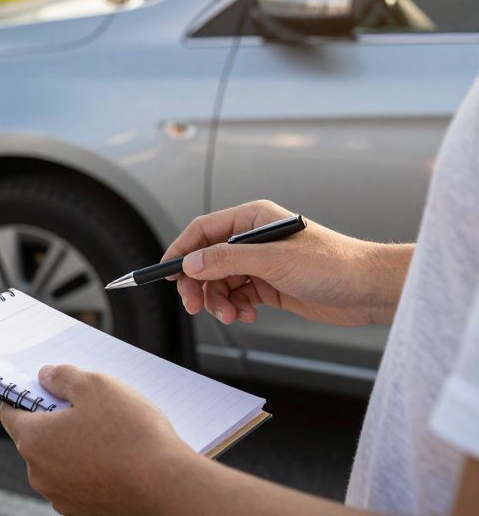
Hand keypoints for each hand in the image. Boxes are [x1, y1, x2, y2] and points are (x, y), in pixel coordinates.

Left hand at [0, 365, 193, 514]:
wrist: (169, 489)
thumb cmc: (131, 435)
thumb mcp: (96, 385)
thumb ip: (63, 376)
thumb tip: (46, 376)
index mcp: (34, 440)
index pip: (9, 413)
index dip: (24, 396)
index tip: (43, 389)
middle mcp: (40, 474)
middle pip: (37, 438)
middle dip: (56, 421)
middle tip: (87, 408)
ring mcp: (61, 497)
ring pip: (59, 462)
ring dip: (75, 447)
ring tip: (110, 434)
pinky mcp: (84, 512)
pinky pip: (79, 483)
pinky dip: (91, 470)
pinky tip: (117, 459)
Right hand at [168, 200, 409, 326]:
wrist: (370, 289)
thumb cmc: (333, 265)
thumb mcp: (273, 261)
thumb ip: (227, 260)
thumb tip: (191, 263)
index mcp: (253, 219)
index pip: (203, 231)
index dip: (182, 251)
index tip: (166, 273)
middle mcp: (253, 239)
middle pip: (207, 259)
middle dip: (199, 284)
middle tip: (195, 306)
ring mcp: (261, 263)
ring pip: (220, 281)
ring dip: (218, 301)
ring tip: (231, 315)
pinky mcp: (270, 285)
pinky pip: (237, 295)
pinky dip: (235, 307)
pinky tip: (247, 315)